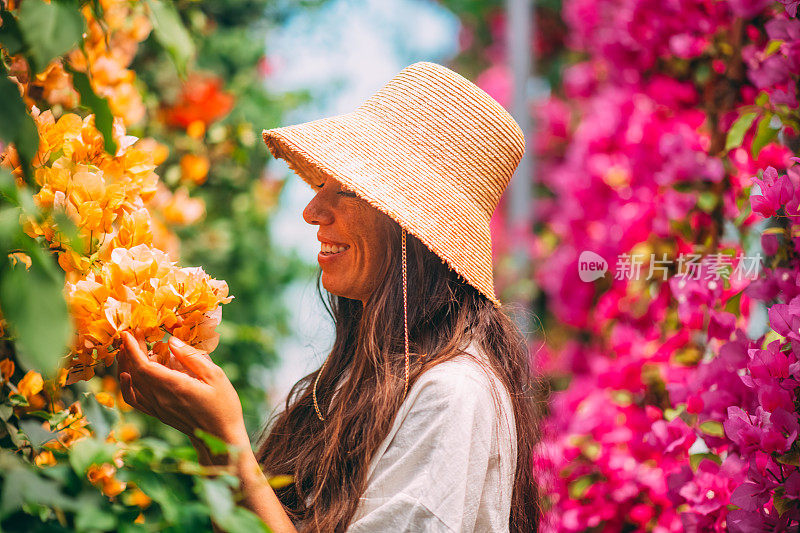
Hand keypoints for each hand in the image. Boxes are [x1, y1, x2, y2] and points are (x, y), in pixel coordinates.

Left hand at [116, 330, 249, 450]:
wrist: (220, 437)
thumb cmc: (223, 405)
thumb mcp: (215, 376)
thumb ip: (192, 357)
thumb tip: (171, 340)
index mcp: (174, 387)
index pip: (143, 366)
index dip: (132, 348)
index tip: (128, 332)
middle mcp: (160, 398)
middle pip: (134, 372)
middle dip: (129, 351)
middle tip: (132, 334)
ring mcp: (157, 408)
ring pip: (131, 385)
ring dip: (126, 365)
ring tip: (128, 350)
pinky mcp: (158, 414)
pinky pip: (134, 400)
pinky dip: (126, 387)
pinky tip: (128, 376)